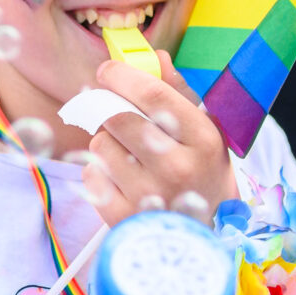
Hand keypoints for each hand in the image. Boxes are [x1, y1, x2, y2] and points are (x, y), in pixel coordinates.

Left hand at [80, 59, 239, 225]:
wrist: (202, 236)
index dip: (122, 76)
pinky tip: (119, 179)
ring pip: (100, 146)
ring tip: (125, 153)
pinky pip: (90, 175)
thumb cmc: (202, 175)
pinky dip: (98, 171)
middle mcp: (177, 168)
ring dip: (105, 142)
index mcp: (202, 140)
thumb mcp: (205, 133)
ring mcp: (149, 196)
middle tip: (110, 107)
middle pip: (118, 117)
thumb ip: (178, 93)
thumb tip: (155, 58)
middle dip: (107, 107)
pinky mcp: (123, 218)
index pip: (153, 94)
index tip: (108, 71)